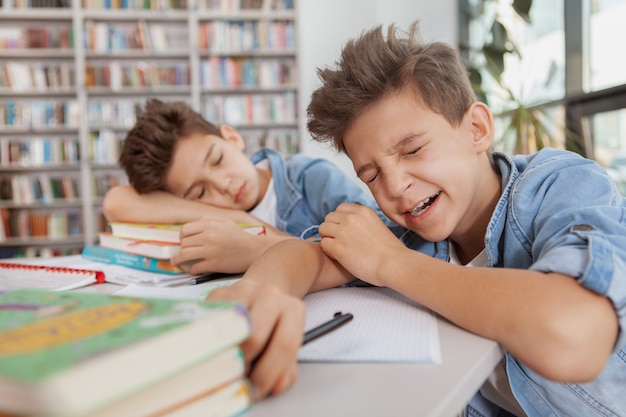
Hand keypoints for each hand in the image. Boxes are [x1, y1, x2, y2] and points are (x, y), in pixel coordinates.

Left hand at [171, 216, 259, 273]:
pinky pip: (195, 267)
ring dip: (179, 259)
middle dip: (182, 248)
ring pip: (185, 255)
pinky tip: (195, 268)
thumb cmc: (239, 236)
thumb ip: (209, 220)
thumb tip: (194, 224)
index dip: (182, 236)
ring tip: (176, 261)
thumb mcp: (225, 221)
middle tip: (182, 252)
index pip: (185, 230)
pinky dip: (192, 269)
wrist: (253, 250)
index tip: (183, 241)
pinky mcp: (214, 264)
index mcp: (209, 225)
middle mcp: (208, 236)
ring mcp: (210, 251)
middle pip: (184, 243)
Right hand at [208, 279, 304, 399]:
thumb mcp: (286, 344)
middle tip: (238, 375)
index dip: (269, 373)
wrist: (260, 294)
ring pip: (229, 329)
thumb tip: (277, 386)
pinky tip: (213, 349)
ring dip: (225, 352)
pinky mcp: (218, 293)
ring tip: (226, 362)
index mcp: (292, 309)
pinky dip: (209, 341)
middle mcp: (269, 295)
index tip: (256, 390)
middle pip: (254, 337)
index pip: (284, 343)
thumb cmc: (273, 325)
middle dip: (244, 364)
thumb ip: (286, 369)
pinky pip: (210, 322)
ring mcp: (243, 291)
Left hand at [318, 203, 405, 285]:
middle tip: (340, 242)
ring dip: (328, 239)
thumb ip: (363, 223)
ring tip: (338, 249)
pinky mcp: (338, 247)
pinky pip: (323, 244)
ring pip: (323, 229)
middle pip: (329, 218)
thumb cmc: (390, 251)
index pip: (341, 209)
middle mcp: (351, 218)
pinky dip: (328, 251)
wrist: (393, 264)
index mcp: (363, 211)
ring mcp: (343, 232)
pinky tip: (338, 257)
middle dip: (332, 229)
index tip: (345, 231)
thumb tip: (353, 227)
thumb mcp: (378, 226)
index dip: (340, 220)